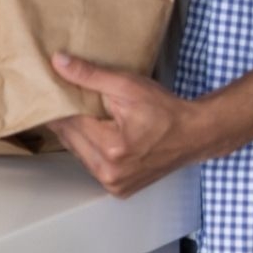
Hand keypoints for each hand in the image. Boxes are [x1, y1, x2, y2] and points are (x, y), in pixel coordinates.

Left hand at [43, 52, 210, 196]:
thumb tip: (59, 62)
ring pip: (77, 153)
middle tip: (70, 98)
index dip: (61, 103)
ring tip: (86, 114)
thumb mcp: (127, 85)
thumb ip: (90, 75)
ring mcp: (115, 185)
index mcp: (112, 149)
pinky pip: (91, 164)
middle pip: (69, 139)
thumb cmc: (165, 110)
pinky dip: (90, 148)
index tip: (56, 88)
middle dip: (68, 118)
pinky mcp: (119, 189)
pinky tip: (98, 133)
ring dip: (77, 134)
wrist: (195, 135)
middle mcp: (110, 173)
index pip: (68, 122)